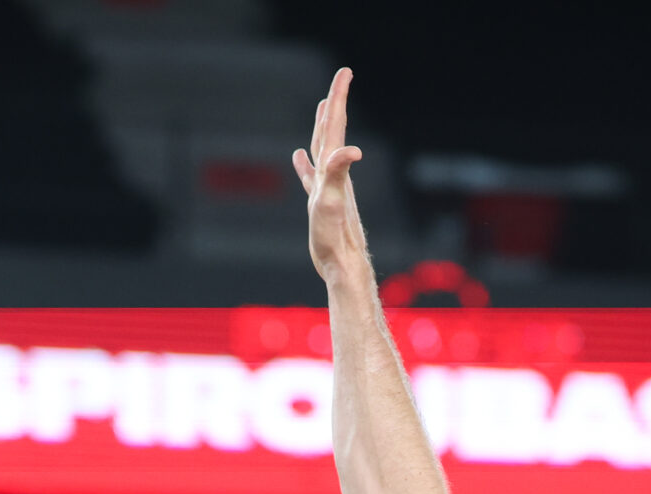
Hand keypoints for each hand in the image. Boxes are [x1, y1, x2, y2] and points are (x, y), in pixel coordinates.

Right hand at [291, 68, 367, 279]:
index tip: (345, 72)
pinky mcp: (319, 203)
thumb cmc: (335, 236)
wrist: (341, 263)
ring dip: (322, 126)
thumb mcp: (333, 202)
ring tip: (323, 107)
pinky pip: (311, 175)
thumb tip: (350, 150)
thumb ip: (338, 173)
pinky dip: (305, 163)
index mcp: (334, 167)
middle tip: (341, 78)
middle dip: (335, 103)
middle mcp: (333, 173)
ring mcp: (326, 186)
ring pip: (323, 148)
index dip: (338, 98)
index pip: (335, 125)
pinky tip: (299, 158)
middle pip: (333, 130)